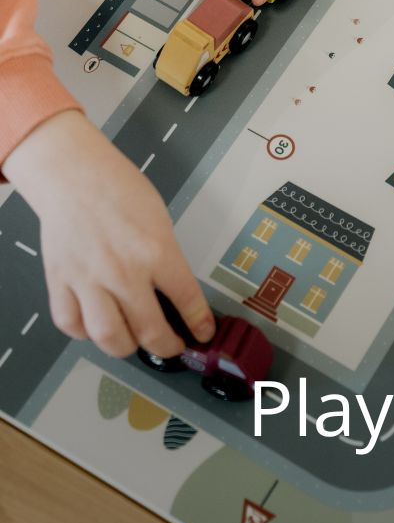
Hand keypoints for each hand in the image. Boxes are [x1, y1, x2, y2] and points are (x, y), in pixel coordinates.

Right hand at [4, 110, 214, 357]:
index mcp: (156, 250)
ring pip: (108, 338)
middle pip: (149, 331)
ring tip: (135, 340)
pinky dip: (84, 332)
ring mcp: (88, 280)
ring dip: (126, 347)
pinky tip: (96, 323)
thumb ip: (165, 257)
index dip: (199, 322)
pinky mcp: (60, 282)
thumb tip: (172, 291)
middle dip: (167, 346)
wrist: (74, 175)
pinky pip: (71, 324)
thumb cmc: (119, 188)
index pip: (186, 299)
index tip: (203, 333)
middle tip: (172, 345)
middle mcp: (123, 271)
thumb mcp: (159, 219)